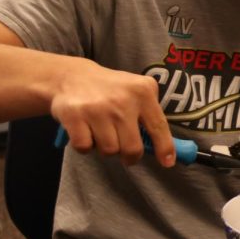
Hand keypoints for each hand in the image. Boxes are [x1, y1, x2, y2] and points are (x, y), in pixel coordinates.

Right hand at [50, 58, 173, 166]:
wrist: (72, 75)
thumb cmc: (111, 89)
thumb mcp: (138, 89)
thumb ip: (151, 112)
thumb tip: (165, 146)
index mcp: (142, 93)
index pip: (158, 127)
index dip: (164, 148)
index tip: (168, 163)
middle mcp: (122, 101)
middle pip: (132, 148)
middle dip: (130, 156)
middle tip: (125, 150)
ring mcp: (97, 108)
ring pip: (109, 150)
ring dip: (106, 148)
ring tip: (102, 133)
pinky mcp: (74, 116)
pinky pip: (85, 147)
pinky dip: (85, 146)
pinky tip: (86, 131)